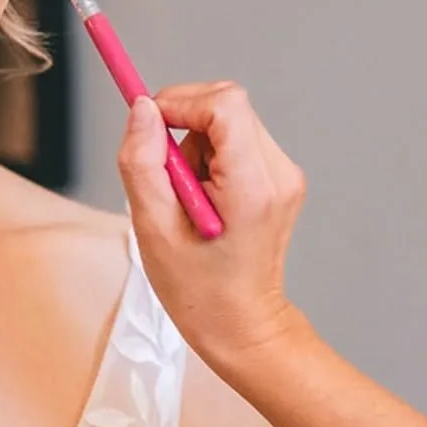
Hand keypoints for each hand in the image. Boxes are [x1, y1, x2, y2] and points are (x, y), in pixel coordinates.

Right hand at [117, 82, 307, 370]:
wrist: (241, 323)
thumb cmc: (196, 288)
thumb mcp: (151, 226)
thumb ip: (142, 161)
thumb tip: (142, 110)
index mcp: (251, 187)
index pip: (224, 105)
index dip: (180, 103)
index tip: (150, 126)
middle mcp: (278, 173)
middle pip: (227, 104)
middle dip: (184, 124)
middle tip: (164, 171)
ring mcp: (284, 175)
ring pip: (229, 120)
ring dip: (195, 145)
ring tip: (184, 195)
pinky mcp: (279, 178)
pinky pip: (236, 139)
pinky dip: (209, 156)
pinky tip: (201, 195)